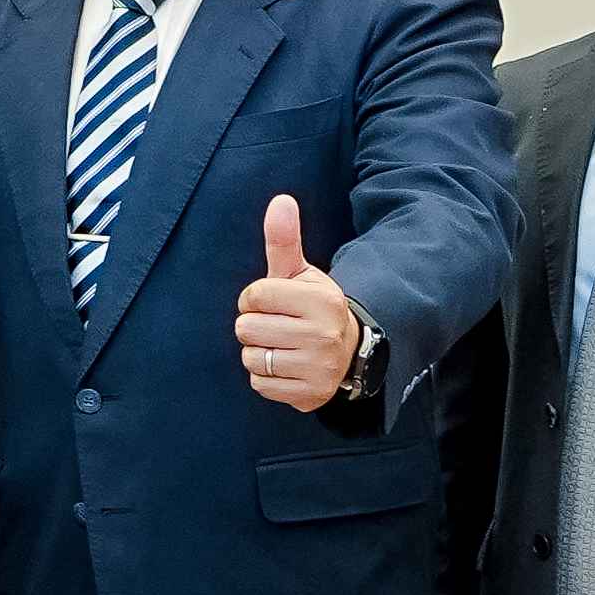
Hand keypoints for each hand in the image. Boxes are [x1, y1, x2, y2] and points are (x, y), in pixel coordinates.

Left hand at [233, 195, 366, 412]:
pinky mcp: (309, 394)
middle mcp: (322, 334)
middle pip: (246, 328)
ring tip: (282, 346)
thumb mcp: (301, 273)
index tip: (275, 302)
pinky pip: (260, 384)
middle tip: (278, 325)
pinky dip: (266, 377)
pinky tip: (285, 366)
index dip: (255, 298)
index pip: (254, 295)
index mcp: (321, 300)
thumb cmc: (313, 308)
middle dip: (254, 325)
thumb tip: (280, 200)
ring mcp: (317, 368)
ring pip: (250, 357)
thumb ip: (284, 240)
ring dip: (258, 352)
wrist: (348, 352)